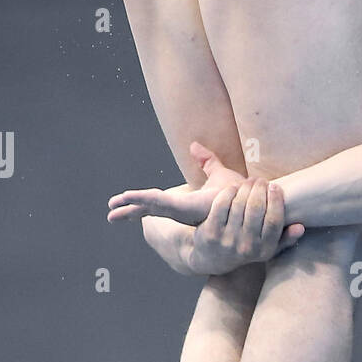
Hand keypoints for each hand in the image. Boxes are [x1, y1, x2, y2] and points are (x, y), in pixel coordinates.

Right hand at [107, 141, 248, 225]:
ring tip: (113, 209)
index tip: (122, 204)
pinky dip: (144, 201)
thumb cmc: (239, 193)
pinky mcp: (186, 208)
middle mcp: (182, 209)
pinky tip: (130, 199)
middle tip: (110, 214)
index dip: (139, 204)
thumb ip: (206, 162)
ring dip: (131, 206)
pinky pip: (160, 203)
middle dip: (129, 210)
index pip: (157, 204)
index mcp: (185, 204)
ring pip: (151, 207)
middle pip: (149, 209)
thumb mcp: (219, 174)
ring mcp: (183, 210)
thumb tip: (194, 146)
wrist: (252, 202)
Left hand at [187, 178, 304, 275]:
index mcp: (264, 250)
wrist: (213, 259)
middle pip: (256, 209)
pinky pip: (222, 205)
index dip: (276, 200)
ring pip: (239, 204)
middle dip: (260, 189)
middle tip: (261, 180)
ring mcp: (227, 240)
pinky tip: (234, 187)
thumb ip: (286, 239)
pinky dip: (229, 192)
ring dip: (245, 187)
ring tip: (250, 181)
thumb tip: (300, 227)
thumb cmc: (247, 248)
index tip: (275, 187)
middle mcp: (247, 247)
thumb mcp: (268, 249)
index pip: (274, 221)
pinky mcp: (211, 233)